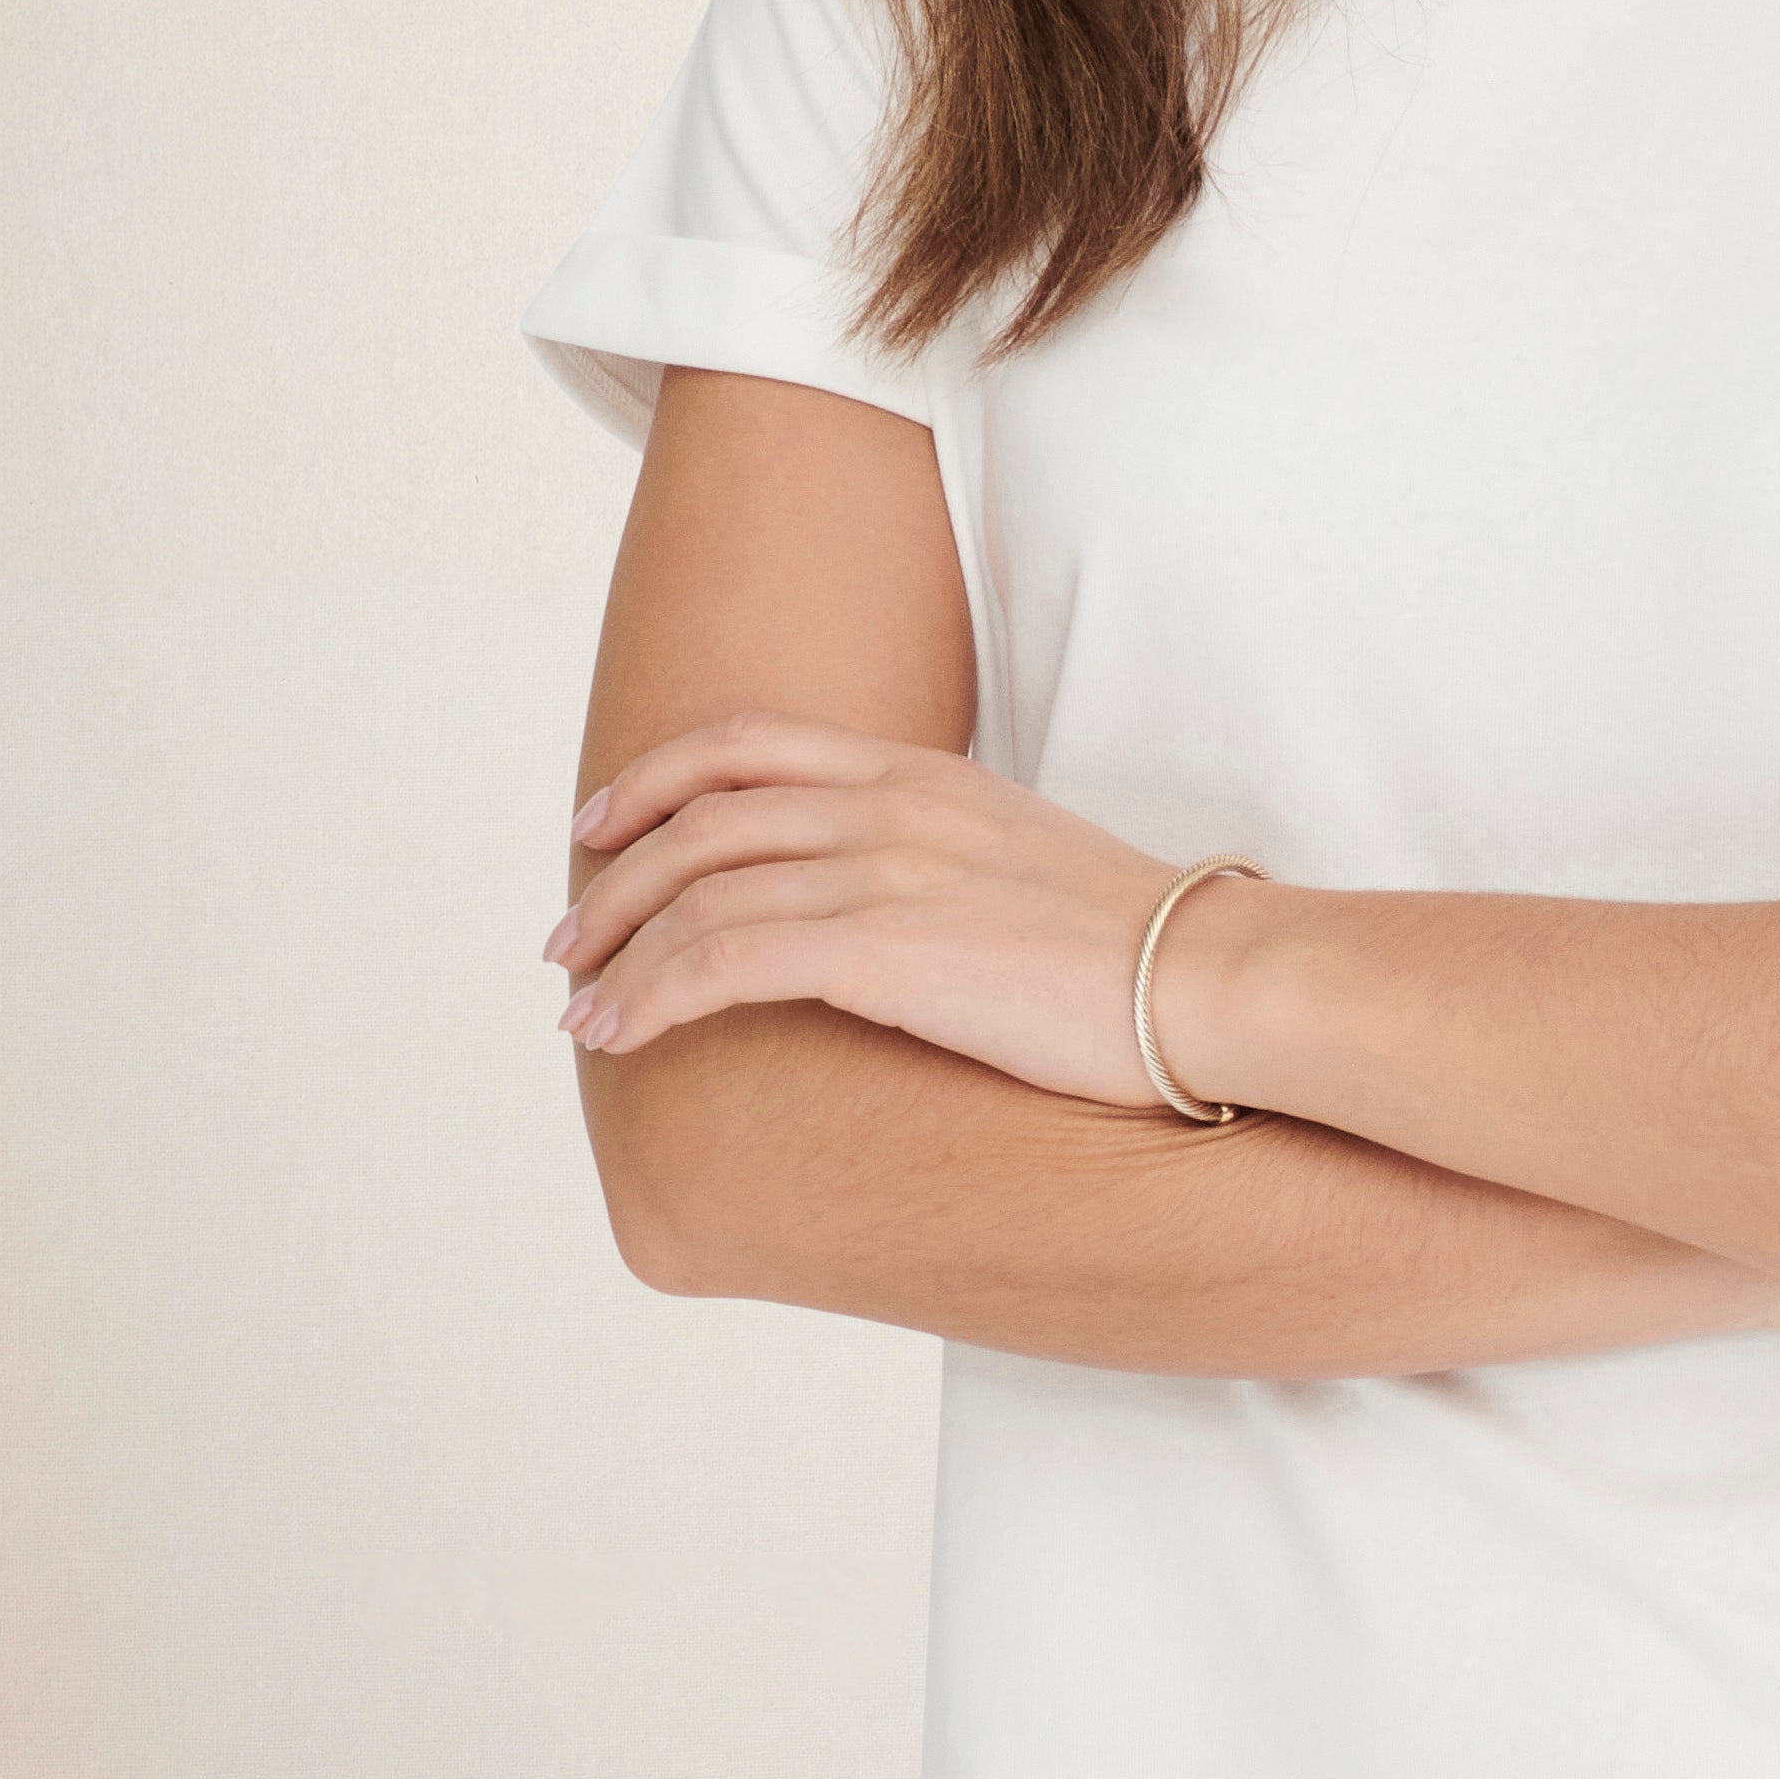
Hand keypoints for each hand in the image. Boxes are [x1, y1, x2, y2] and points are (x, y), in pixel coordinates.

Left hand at [546, 719, 1177, 1095]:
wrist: (1213, 979)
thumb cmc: (1137, 949)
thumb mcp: (1023, 863)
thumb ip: (943, 857)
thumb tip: (896, 912)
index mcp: (923, 774)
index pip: (750, 744)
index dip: (655, 780)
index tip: (602, 828)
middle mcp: (891, 804)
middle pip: (700, 817)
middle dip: (612, 879)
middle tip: (566, 938)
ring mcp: (886, 871)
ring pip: (697, 892)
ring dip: (617, 952)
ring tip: (580, 1013)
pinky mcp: (886, 951)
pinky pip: (725, 962)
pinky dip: (651, 995)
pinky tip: (619, 1035)